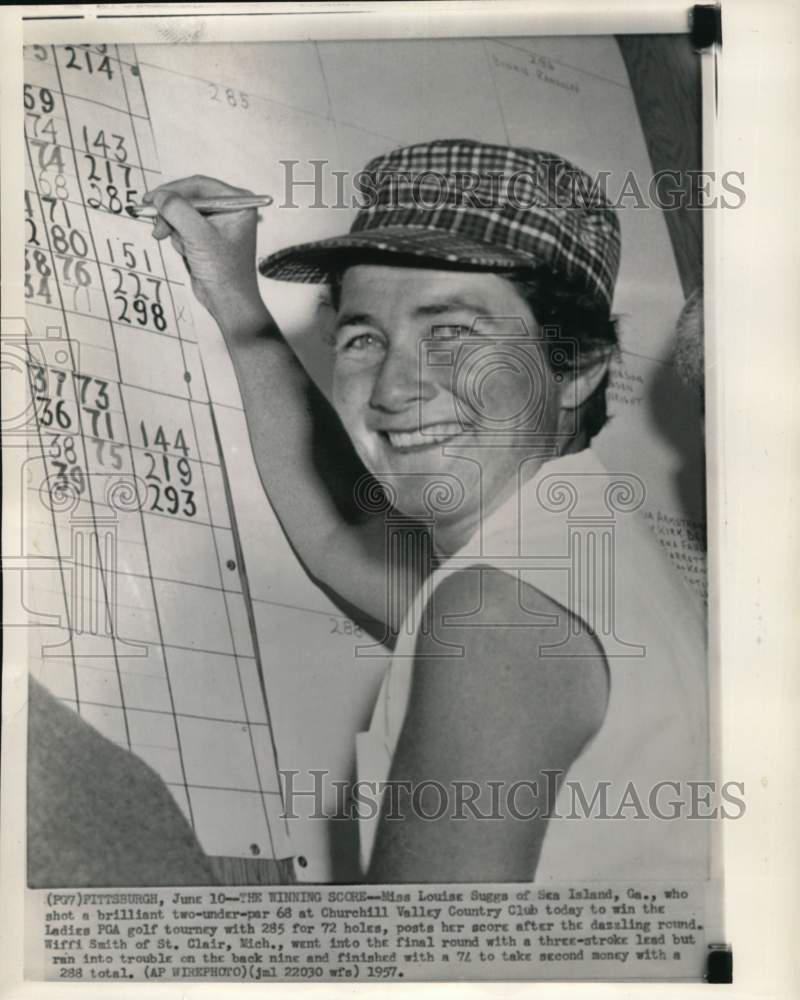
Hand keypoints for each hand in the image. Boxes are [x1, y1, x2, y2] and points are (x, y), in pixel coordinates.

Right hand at [146, 175, 266, 333]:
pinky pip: (182, 227)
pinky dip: (179, 239)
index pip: (200, 185)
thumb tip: (159, 196)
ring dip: (175, 230)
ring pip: (182, 213)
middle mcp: (229, 209)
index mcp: (238, 203)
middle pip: (188, 198)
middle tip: (157, 227)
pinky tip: (188, 254)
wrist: (227, 301)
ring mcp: (216, 223)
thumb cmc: (224, 271)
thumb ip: (178, 211)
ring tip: (184, 248)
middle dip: (172, 215)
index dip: (173, 190)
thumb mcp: (199, 237)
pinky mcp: (206, 236)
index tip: (151, 198)